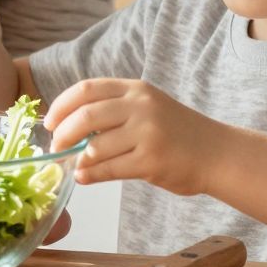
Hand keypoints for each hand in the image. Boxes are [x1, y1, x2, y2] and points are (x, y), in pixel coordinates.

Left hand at [45, 79, 217, 196]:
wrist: (217, 153)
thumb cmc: (177, 133)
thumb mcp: (147, 108)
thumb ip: (113, 111)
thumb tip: (68, 128)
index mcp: (136, 89)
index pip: (86, 89)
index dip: (61, 105)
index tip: (49, 122)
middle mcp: (140, 106)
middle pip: (85, 115)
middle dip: (62, 133)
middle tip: (54, 146)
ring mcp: (147, 133)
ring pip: (95, 145)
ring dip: (77, 157)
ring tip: (73, 164)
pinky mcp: (151, 161)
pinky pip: (109, 168)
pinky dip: (90, 174)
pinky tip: (84, 177)